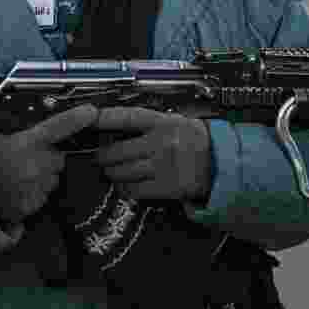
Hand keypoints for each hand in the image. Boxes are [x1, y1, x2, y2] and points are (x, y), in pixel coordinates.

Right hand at [0, 104, 98, 227]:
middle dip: (48, 156)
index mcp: (27, 143)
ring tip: (16, 173)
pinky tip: (16, 187)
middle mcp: (36, 166)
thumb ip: (9, 121)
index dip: (78, 118)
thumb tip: (9, 102)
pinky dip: (34, 192)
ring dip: (41, 175)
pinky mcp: (32, 207)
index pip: (60, 126)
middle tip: (25, 156)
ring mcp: (36, 188)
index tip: (91, 112)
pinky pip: (42, 196)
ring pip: (51, 178)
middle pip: (58, 158)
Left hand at [93, 107, 212, 202]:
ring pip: (123, 171)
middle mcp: (161, 143)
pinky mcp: (166, 187)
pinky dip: (125, 188)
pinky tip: (124, 185)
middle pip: (118, 151)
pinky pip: (135, 190)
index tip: (89, 118)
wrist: (220, 161)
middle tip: (98, 156)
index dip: (105, 119)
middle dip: (103, 156)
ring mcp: (163, 166)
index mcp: (162, 123)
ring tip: (110, 171)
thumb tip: (115, 125)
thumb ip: (148, 123)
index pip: (127, 118)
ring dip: (112, 173)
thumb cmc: (194, 139)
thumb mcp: (174, 121)